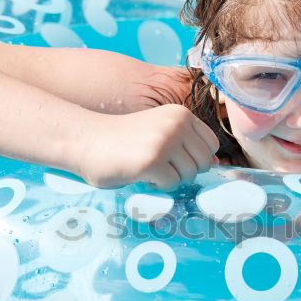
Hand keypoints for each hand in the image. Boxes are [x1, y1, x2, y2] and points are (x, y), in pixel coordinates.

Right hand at [75, 104, 218, 190]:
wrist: (85, 139)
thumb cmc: (122, 140)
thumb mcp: (159, 132)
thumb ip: (186, 144)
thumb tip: (215, 164)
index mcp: (181, 114)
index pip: (211, 146)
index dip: (194, 158)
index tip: (173, 158)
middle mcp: (177, 124)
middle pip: (203, 163)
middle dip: (184, 171)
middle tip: (159, 166)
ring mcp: (165, 142)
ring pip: (189, 175)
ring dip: (170, 178)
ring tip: (148, 167)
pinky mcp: (152, 161)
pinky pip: (172, 184)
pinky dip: (158, 185)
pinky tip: (140, 173)